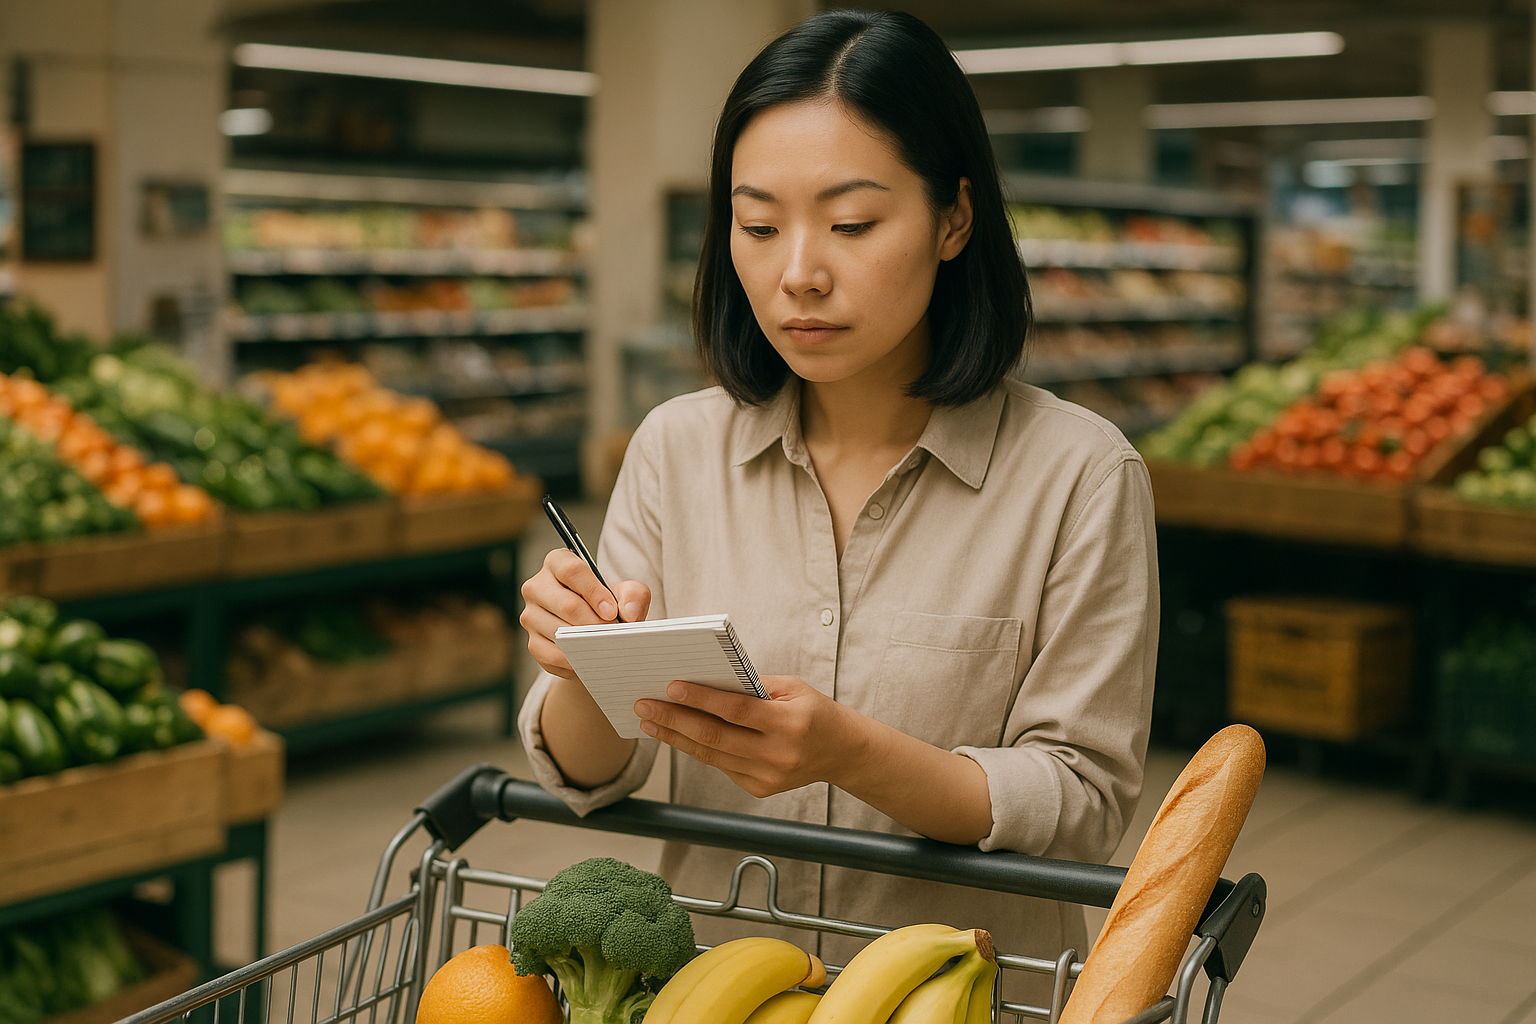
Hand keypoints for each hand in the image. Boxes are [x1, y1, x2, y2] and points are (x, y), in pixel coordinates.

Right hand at [519, 549, 650, 678]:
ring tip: (606, 646)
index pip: (572, 571)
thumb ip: (634, 595)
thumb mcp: (625, 592)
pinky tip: (590, 659)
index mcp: (558, 563)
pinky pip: (553, 655)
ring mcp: (530, 615)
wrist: (592, 630)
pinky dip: (575, 661)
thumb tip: (629, 613)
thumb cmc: (607, 603)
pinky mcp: (532, 643)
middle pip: (566, 604)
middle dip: (595, 623)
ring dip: (586, 643)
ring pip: (559, 631)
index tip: (612, 612)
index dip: (594, 592)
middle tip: (614, 634)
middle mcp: (537, 586)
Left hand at [634, 675, 860, 798]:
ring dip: (676, 738)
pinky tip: (677, 736)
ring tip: (650, 722)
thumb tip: (705, 680)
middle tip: (644, 706)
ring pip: (711, 756)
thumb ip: (751, 685)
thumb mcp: (792, 688)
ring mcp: (767, 777)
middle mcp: (777, 755)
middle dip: (674, 720)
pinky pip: (721, 766)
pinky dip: (696, 749)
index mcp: (789, 725)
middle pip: (715, 737)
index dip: (701, 699)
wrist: (841, 752)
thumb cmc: (815, 711)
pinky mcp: (759, 789)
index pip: (736, 711)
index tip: (671, 687)